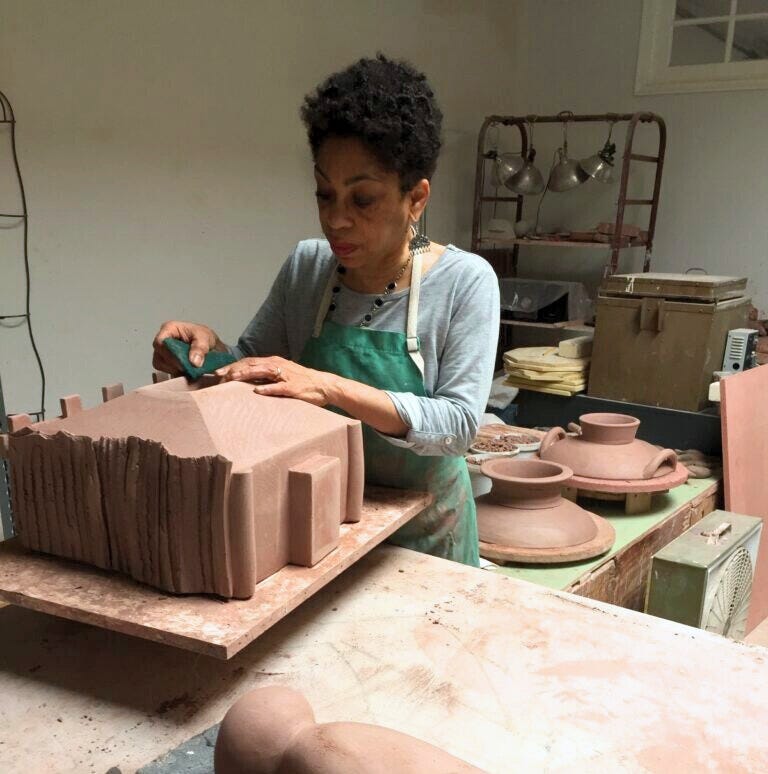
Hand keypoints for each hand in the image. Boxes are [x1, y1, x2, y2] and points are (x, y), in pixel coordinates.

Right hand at [152, 320, 222, 373]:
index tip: (181, 363)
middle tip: (187, 368)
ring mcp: (163, 351)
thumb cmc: (205, 337)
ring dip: (173, 369)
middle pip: (158, 355)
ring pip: (159, 364)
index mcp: (169, 328)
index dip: (168, 354)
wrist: (210, 346)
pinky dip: (175, 373)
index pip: (160, 342)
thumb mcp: (206, 338)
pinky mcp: (167, 362)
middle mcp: (163, 340)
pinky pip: (165, 370)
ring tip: (188, 369)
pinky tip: (186, 372)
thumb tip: (194, 361)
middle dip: (172, 363)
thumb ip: (200, 348)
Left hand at [215, 356, 334, 406]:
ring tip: (232, 379)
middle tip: (218, 375)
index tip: (218, 373)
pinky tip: (257, 391)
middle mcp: (277, 366)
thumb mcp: (282, 375)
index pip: (249, 362)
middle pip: (252, 365)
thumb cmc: (302, 382)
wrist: (324, 385)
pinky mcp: (293, 387)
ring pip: (262, 372)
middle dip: (234, 369)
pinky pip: (278, 387)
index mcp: (274, 362)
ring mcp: (285, 376)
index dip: (233, 366)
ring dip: (246, 374)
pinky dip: (268, 389)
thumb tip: (248, 382)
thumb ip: (267, 376)